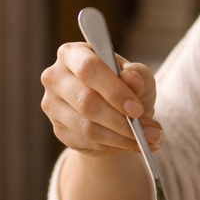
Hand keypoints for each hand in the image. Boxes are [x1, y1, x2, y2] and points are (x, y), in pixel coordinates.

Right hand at [40, 42, 161, 157]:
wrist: (115, 113)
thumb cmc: (125, 87)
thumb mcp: (139, 77)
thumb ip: (138, 75)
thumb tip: (131, 79)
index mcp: (72, 54)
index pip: (88, 68)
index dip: (113, 90)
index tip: (137, 109)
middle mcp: (55, 77)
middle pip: (86, 101)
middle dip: (120, 120)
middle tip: (147, 130)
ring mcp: (53, 105)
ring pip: (86, 127)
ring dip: (120, 137)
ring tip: (144, 141)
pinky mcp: (58, 129)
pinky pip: (86, 142)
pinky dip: (112, 146)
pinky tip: (129, 144)